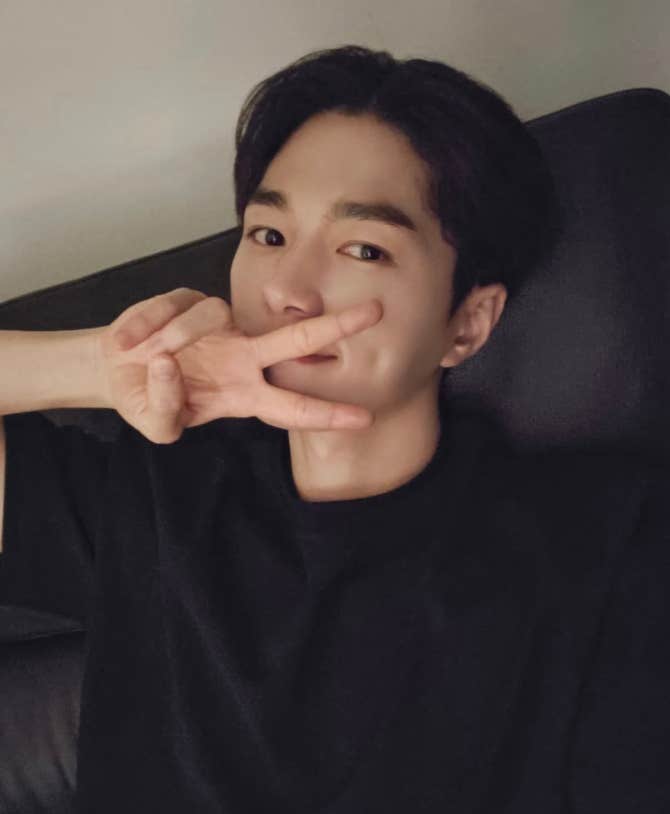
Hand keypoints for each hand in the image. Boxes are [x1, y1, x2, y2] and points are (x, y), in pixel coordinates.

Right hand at [98, 287, 382, 442]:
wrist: (117, 370)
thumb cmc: (148, 400)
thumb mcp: (157, 424)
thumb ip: (166, 412)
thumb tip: (168, 368)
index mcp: (243, 395)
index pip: (291, 406)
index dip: (326, 413)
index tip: (365, 418)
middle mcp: (242, 358)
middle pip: (294, 340)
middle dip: (334, 326)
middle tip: (376, 312)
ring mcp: (219, 329)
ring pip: (212, 317)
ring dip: (174, 336)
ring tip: (143, 356)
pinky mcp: (189, 302)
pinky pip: (177, 306)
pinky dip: (149, 325)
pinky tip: (130, 340)